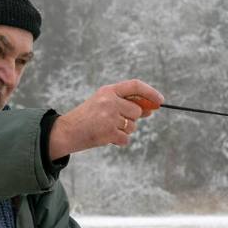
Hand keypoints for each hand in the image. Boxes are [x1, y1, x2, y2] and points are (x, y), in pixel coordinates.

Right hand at [48, 79, 165, 159]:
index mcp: (108, 90)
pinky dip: (119, 141)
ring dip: (124, 131)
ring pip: (132, 126)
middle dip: (131, 118)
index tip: (160, 101)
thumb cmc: (87, 117)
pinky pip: (126, 139)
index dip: (150, 92)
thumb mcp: (104, 103)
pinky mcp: (108, 133)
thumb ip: (125, 103)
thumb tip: (150, 109)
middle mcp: (110, 101)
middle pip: (137, 111)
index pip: (135, 86)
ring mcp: (109, 117)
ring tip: (107, 128)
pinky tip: (106, 137)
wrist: (67, 131)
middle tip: (115, 121)